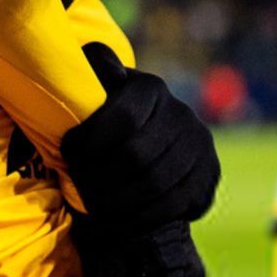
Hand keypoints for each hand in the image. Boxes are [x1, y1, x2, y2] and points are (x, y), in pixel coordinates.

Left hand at [60, 43, 220, 227]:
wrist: (151, 144)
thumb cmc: (108, 119)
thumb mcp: (96, 91)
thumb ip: (91, 75)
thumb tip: (91, 53)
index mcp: (150, 88)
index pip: (123, 116)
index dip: (91, 141)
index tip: (67, 156)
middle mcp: (181, 113)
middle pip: (138, 156)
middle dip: (101, 179)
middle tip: (77, 194)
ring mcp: (200, 144)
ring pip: (157, 183)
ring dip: (119, 203)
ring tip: (93, 213)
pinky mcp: (209, 174)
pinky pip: (177, 202)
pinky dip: (144, 217)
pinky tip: (119, 223)